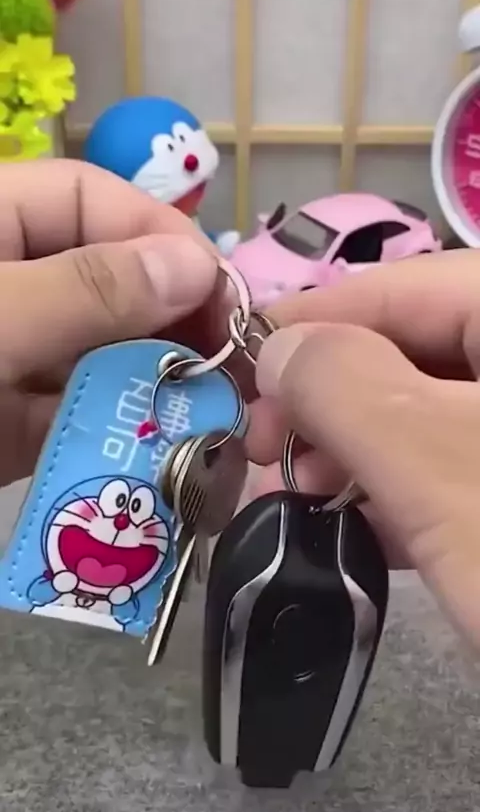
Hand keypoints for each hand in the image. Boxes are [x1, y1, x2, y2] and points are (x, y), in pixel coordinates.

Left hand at [0, 159, 221, 486]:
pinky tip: (173, 450)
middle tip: (235, 364)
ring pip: (105, 355)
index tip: (222, 292)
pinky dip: (126, 435)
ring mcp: (17, 357)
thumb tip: (195, 266)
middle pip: (111, 281)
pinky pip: (83, 417)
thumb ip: (85, 289)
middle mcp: (16, 286)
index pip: (91, 199)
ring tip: (220, 412)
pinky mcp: (19, 424)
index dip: (161, 235)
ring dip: (161, 383)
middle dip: (175, 319)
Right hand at [248, 251, 479, 647]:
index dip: (313, 320)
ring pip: (432, 414)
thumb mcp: (443, 472)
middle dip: (330, 399)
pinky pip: (459, 468)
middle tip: (265, 453)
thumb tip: (280, 345)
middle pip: (417, 349)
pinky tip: (355, 525)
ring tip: (296, 497)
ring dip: (355, 452)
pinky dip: (401, 492)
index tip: (240, 369)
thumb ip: (348, 389)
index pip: (408, 286)